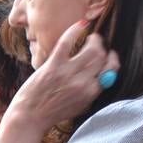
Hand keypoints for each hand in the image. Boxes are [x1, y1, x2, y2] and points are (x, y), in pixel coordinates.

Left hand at [6, 19, 120, 131]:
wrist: (30, 118)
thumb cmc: (53, 113)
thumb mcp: (79, 106)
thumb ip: (91, 92)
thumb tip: (103, 76)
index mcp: (90, 93)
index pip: (110, 70)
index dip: (112, 60)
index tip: (110, 55)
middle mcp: (82, 82)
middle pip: (101, 57)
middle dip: (102, 48)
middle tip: (97, 43)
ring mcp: (67, 73)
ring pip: (91, 49)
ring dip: (94, 40)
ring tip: (91, 38)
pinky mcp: (52, 66)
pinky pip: (67, 42)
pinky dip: (75, 31)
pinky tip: (80, 25)